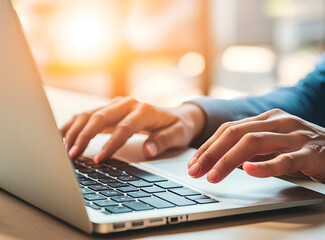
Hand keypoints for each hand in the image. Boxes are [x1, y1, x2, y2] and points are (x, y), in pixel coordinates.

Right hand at [61, 97, 205, 162]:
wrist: (178, 115)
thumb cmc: (178, 126)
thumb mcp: (178, 134)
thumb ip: (164, 141)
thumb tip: (148, 150)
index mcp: (145, 110)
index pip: (124, 127)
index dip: (110, 144)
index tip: (99, 159)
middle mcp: (129, 104)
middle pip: (101, 117)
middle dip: (84, 136)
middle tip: (72, 155)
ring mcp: (118, 104)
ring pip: (90, 114)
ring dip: (76, 130)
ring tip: (65, 149)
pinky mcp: (110, 108)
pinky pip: (88, 113)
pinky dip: (75, 123)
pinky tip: (63, 134)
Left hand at [187, 109, 324, 191]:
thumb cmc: (310, 152)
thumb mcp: (277, 146)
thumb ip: (254, 148)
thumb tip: (223, 158)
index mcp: (269, 119)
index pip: (230, 129)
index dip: (208, 146)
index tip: (194, 163)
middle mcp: (279, 122)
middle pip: (236, 133)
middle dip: (211, 153)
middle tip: (195, 171)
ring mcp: (295, 135)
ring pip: (254, 142)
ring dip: (229, 160)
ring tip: (213, 176)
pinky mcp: (311, 152)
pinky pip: (284, 158)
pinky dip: (264, 165)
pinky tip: (249, 171)